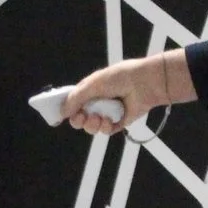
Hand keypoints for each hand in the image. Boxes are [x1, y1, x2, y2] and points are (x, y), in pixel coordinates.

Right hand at [63, 49, 196, 134]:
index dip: (67, 109)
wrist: (144, 84)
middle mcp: (97, 102)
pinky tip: (108, 120)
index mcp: (89, 90)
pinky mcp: (118, 122)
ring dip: (91, 125)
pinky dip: (105, 127)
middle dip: (78, 120)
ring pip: (91, 127)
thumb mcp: (93, 84)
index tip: (63, 114)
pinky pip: (105, 130)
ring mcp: (107, 113)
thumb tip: (62, 112)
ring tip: (97, 118)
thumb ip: (76, 98)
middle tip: (81, 117)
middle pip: (80, 118)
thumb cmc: (120, 77)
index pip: (73, 102)